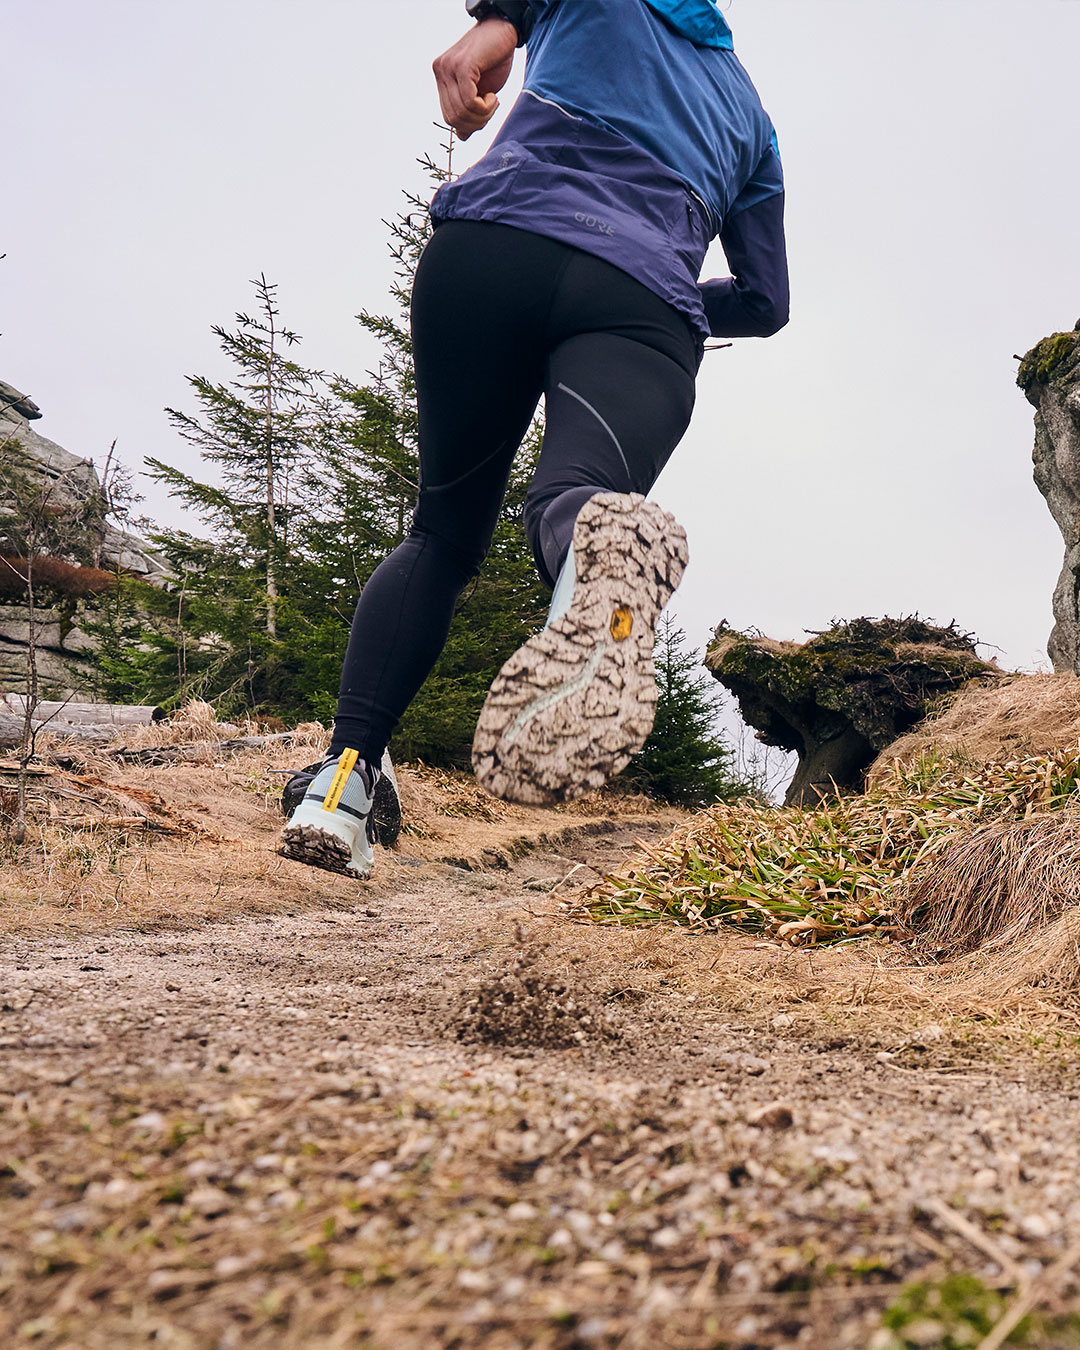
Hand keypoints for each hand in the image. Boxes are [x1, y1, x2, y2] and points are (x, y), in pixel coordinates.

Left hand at [433, 19, 516, 140]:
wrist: (504, 29)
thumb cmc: (494, 59)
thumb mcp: (481, 91)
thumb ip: (469, 111)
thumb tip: (462, 136)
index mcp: (442, 78)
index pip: (448, 117)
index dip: (469, 124)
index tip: (486, 112)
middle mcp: (440, 71)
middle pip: (453, 119)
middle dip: (476, 123)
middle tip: (491, 109)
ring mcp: (448, 68)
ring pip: (461, 112)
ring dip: (483, 115)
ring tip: (493, 101)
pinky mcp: (461, 66)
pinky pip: (469, 102)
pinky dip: (485, 107)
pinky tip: (493, 96)